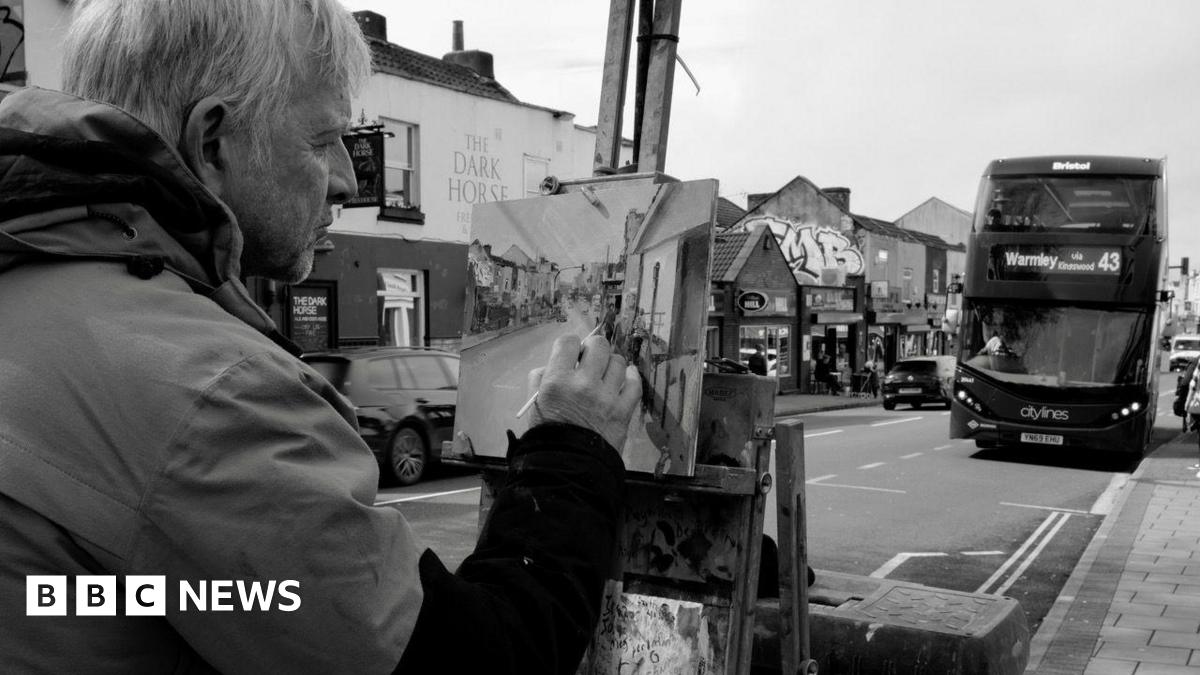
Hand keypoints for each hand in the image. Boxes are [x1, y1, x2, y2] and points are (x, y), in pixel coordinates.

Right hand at [527, 333, 641, 449]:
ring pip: (618, 362)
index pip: (568, 342)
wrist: (567, 467)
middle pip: (598, 345)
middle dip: (594, 348)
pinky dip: (631, 377)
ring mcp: (606, 397)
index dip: (570, 345)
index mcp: (557, 381)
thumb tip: (553, 364)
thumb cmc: (548, 435)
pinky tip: (626, 377)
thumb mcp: (533, 403)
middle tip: (591, 359)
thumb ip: (540, 379)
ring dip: (611, 364)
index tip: (572, 353)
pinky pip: (634, 384)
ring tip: (606, 373)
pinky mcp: (623, 411)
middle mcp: (583, 384)